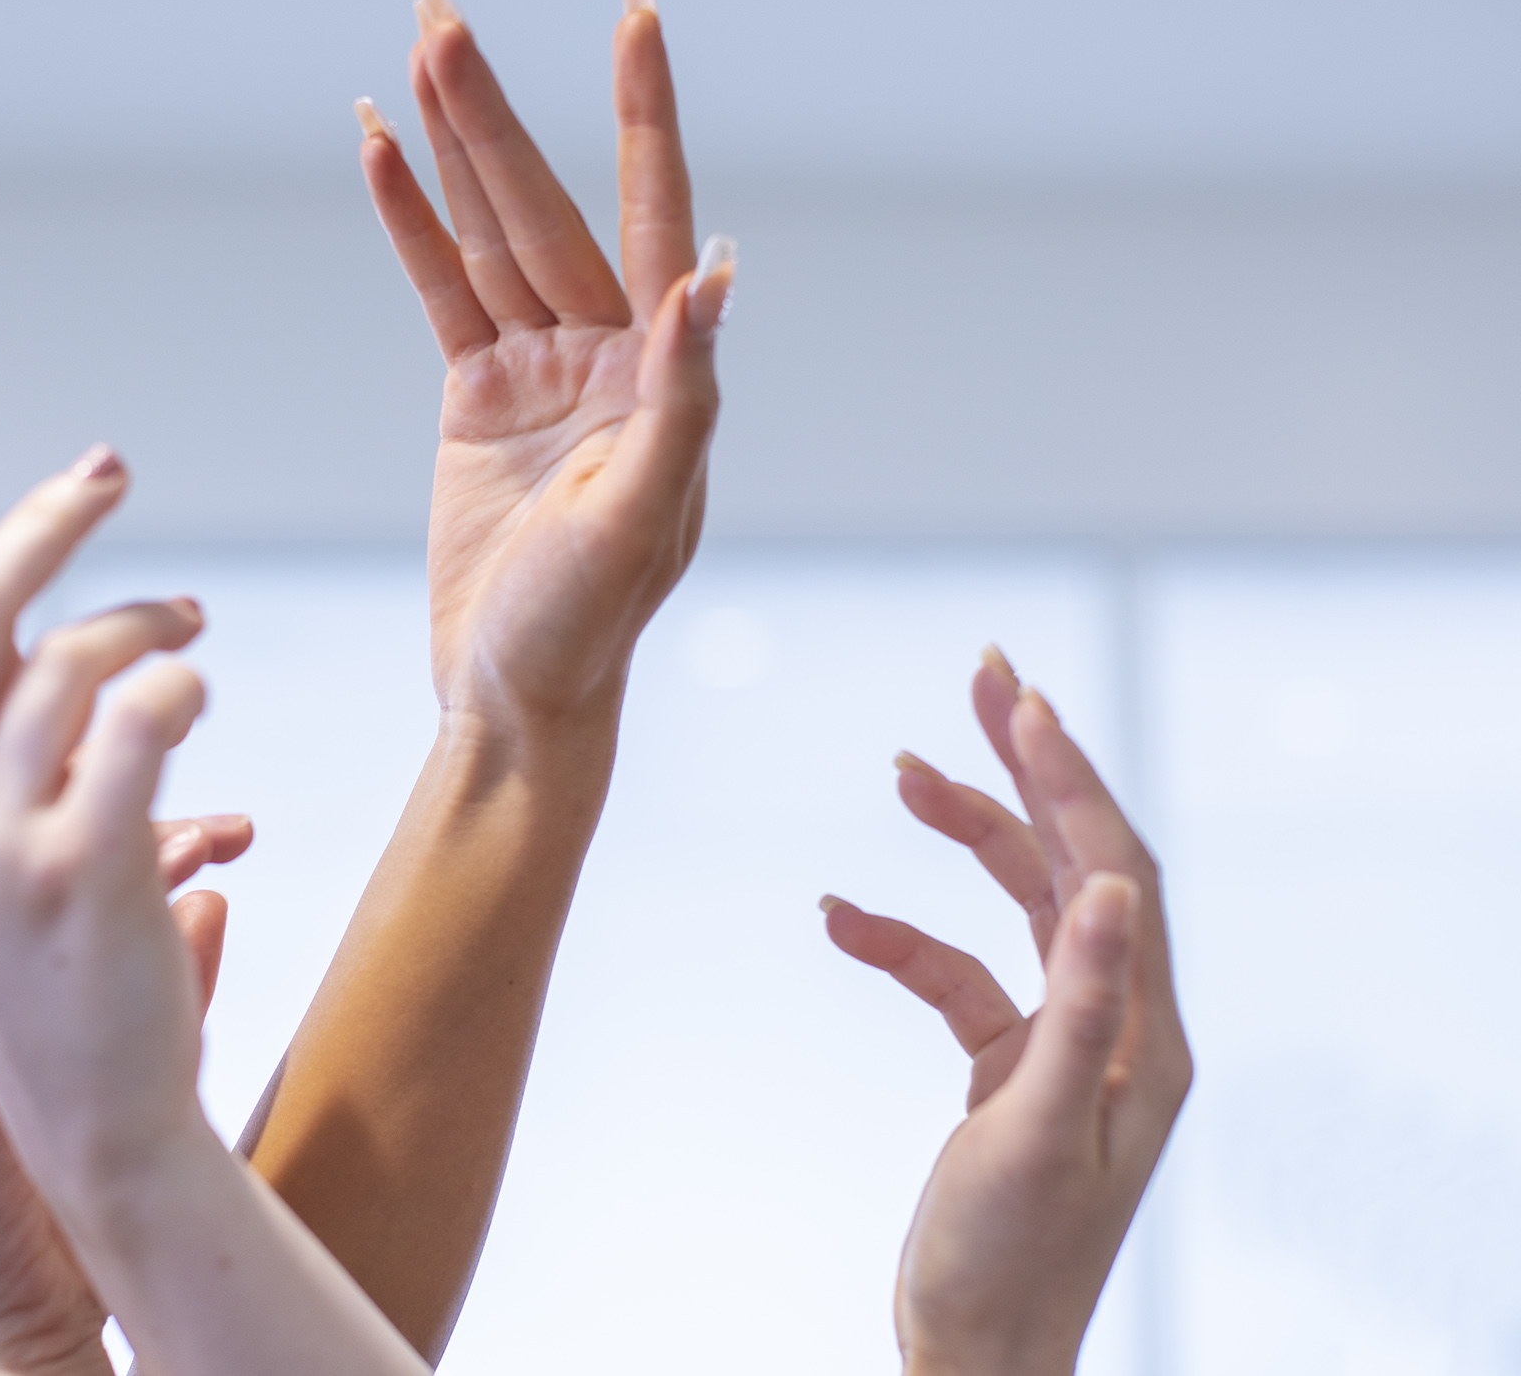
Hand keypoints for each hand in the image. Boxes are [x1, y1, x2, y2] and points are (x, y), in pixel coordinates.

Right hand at [0, 432, 428, 1375]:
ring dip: (144, 620)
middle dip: (43, 523)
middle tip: (109, 473)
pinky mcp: (87, 872)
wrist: (101, 1122)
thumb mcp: (5, 856)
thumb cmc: (67, 974)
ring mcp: (0, 844)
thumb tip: (116, 652)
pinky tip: (195, 689)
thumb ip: (24, 749)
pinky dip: (171, 685)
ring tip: (192, 626)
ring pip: (70, 660)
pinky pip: (133, 725)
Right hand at [359, 0, 733, 728]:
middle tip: (440, 8)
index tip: (636, 15)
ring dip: (452, 146)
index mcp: (661, 374)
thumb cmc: (585, 629)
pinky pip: (443, 291)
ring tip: (417, 46)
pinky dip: (411, 225)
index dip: (645, 113)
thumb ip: (678, 398)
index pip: (656, 215)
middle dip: (494, 112)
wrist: (514, 698)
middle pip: (547, 207)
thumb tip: (712, 275)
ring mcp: (540, 371)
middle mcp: (608, 356)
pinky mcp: (479, 397)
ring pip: (490, 235)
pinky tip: (385, 150)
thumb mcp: (636, 521)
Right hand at [821, 650, 1192, 1375]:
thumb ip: (1080, 1007)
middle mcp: (1118, 1024)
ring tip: (903, 770)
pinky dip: (905, 940)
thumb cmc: (1009, 1263)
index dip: (1068, 777)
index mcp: (1145, 1033)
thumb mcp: (1039, 1131)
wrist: (976, 1353)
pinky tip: (840, 918)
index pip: (1114, 870)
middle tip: (984, 677)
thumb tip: (1107, 883)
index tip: (1017, 699)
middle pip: (1077, 862)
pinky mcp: (1010, 1068)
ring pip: (1020, 906)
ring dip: (966, 837)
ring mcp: (1063, 1043)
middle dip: (1028, 769)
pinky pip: (960, 976)